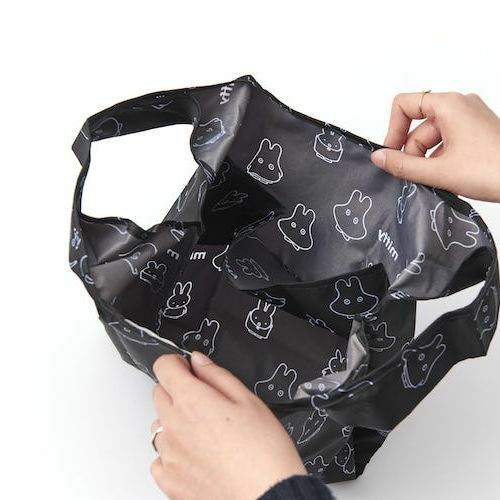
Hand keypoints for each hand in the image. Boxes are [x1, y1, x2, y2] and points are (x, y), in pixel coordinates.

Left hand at [150, 352, 306, 499]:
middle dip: (178, 390)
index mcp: (192, 401)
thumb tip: (199, 362)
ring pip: (160, 426)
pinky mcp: (169, 482)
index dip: (177, 363)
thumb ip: (217, 375)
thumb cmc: (264, 452)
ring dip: (175, 422)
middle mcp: (173, 427)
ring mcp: (168, 456)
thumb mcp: (248, 400)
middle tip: (206, 401)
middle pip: (160, 394)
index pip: (164, 367)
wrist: (268, 497)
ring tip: (207, 433)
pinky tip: (198, 456)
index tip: (188, 369)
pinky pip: (160, 459)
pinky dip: (174, 453)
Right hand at [370, 91, 499, 201]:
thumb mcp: (438, 171)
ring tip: (436, 179)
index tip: (391, 154)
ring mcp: (470, 118)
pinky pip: (447, 141)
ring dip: (426, 158)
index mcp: (449, 105)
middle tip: (415, 175)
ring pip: (432, 136)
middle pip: (417, 125)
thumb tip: (378, 158)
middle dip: (411, 151)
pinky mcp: (477, 132)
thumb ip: (402, 165)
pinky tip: (447, 177)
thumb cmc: (493, 170)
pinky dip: (440, 158)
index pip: (404, 104)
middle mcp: (460, 105)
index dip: (392, 130)